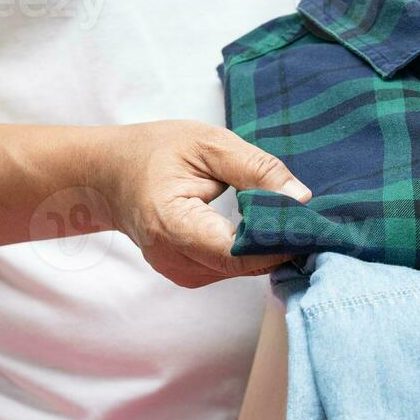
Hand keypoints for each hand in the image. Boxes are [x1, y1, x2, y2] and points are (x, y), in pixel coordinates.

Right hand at [96, 120, 311, 287]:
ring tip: (284, 215)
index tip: (308, 221)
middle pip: (245, 264)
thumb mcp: (207, 143)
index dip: (277, 240)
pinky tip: (260, 226)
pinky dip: (252, 250)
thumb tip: (301, 198)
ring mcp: (179, 273)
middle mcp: (173, 259)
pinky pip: (234, 268)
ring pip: (244, 269)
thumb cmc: (155, 152)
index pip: (237, 250)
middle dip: (281, 242)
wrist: (110, 176)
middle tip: (310, 216)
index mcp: (171, 223)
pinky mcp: (189, 276)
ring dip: (269, 246)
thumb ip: (256, 169)